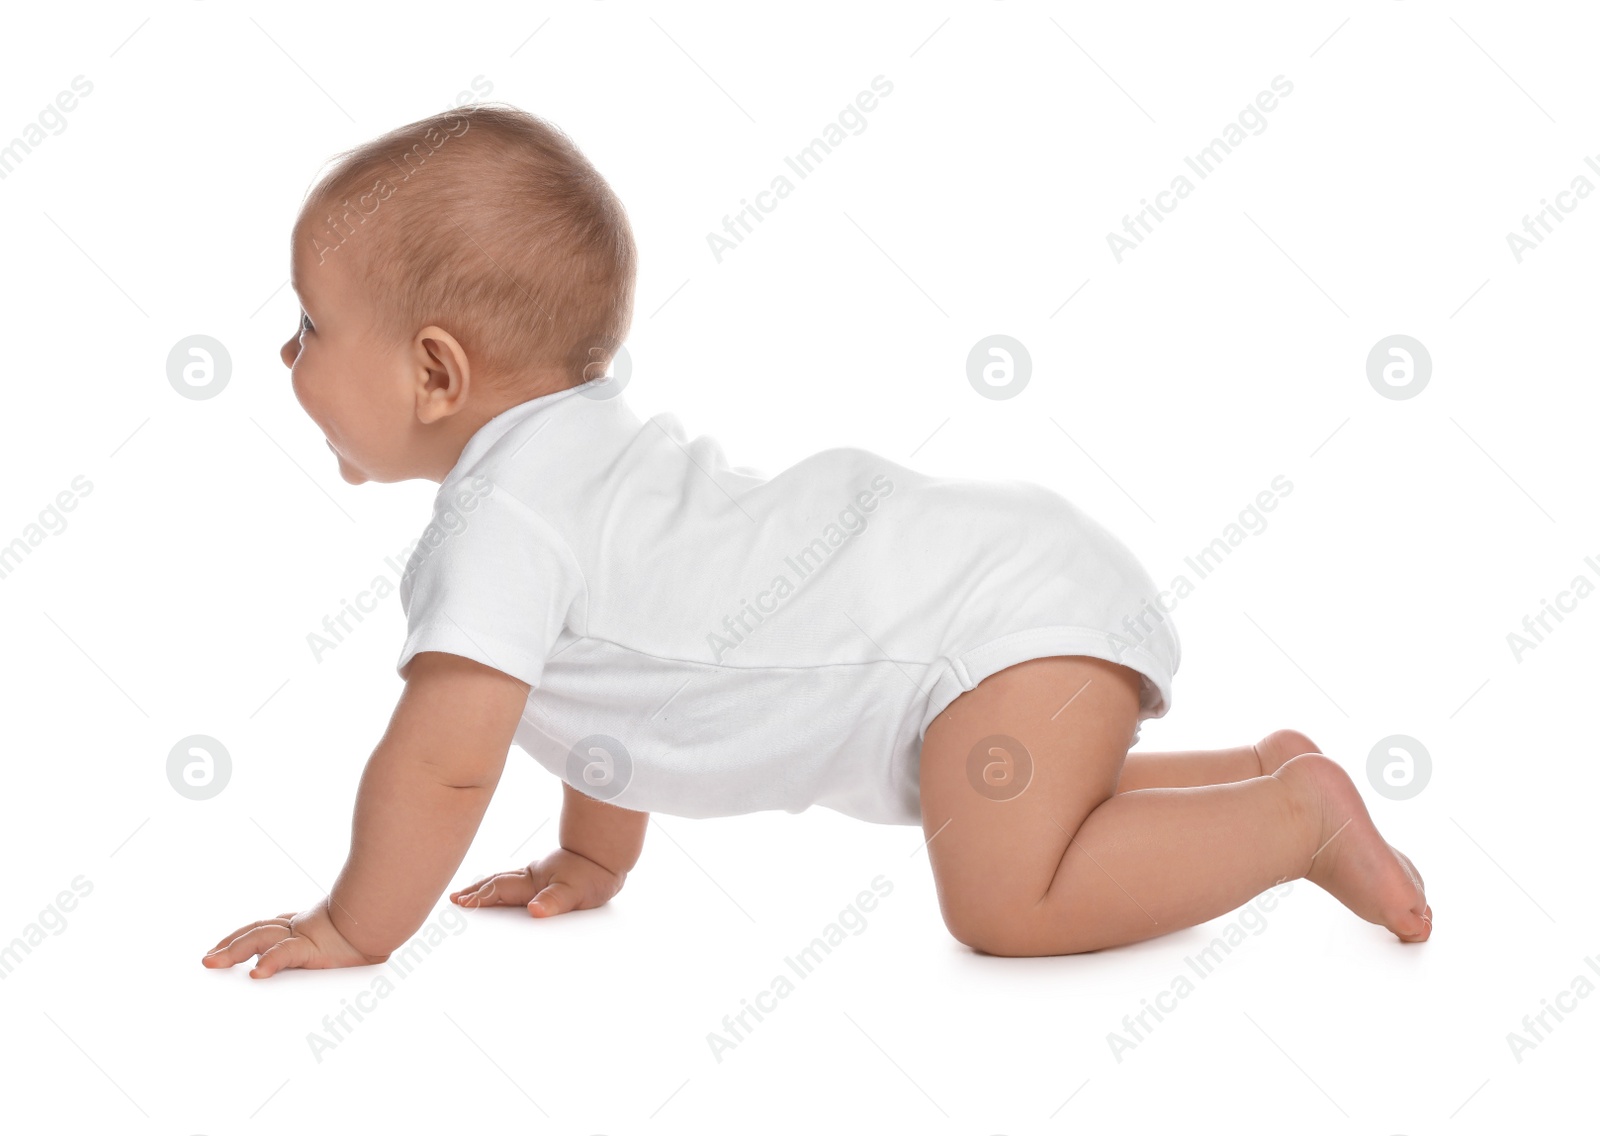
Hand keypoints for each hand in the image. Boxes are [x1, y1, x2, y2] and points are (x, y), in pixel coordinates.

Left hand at [201, 896, 388, 977]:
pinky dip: (271, 962)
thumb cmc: (382, 920)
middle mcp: (304, 927)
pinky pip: (286, 955)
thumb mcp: (359, 937)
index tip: (225, 946)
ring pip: (262, 938)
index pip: (272, 926)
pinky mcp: (314, 946)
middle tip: (207, 960)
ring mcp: (307, 934)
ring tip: (212, 963)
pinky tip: (256, 973)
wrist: (396, 913)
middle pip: (259, 930)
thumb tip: (358, 950)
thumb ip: (349, 940)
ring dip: (234, 951)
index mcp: (312, 924)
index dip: (246, 934)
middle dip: (230, 943)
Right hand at [451, 848, 624, 916]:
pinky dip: (503, 887)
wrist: (609, 855)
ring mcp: (537, 876)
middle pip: (495, 883)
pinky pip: (517, 883)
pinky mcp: (546, 878)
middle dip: (474, 891)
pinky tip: (504, 893)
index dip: (478, 898)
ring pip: (505, 882)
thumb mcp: (576, 891)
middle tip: (455, 898)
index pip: (497, 890)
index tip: (459, 904)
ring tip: (470, 896)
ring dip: (486, 888)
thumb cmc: (594, 873)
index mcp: (531, 881)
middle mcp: (530, 877)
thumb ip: (555, 901)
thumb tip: (534, 910)